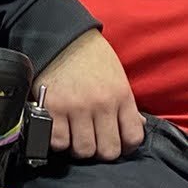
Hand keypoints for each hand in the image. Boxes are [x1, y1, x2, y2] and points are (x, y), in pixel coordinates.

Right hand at [34, 30, 144, 160]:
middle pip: (108, 151)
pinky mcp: (52, 108)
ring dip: (78, 147)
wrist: (59, 35)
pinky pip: (58, 143)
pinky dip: (58, 142)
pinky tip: (59, 130)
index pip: (133, 138)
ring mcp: (76, 108)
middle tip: (93, 140)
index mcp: (121, 95)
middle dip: (101, 150)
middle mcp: (101, 104)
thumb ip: (125, 104)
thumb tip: (136, 127)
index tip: (116, 142)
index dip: (125, 146)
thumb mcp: (117, 75)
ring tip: (74, 135)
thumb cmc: (90, 56)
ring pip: (83, 151)